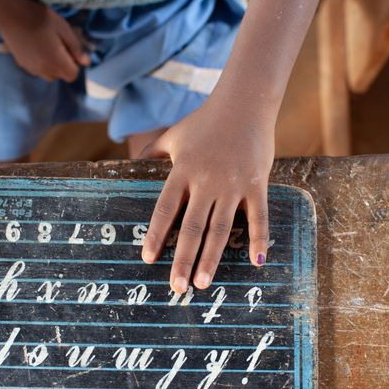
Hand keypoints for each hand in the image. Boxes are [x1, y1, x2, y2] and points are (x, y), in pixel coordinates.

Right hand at [0, 3, 89, 81]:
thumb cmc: (41, 18)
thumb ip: (76, 48)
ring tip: (47, 46)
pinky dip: (40, 63)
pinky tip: (36, 47)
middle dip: (63, 65)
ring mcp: (31, 69)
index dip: (74, 64)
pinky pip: (36, 69)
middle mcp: (44, 70)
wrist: (11, 14)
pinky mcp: (21, 64)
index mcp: (57, 63)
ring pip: (47, 74)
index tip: (69, 49)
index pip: (72, 75)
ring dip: (51, 66)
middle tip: (58, 46)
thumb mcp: (64, 29)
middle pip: (60, 76)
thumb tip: (86, 62)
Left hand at [140, 100, 274, 293]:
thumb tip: (130, 161)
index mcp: (182, 170)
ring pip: (220, 228)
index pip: (165, 208)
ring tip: (202, 283)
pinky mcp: (256, 183)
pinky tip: (256, 261)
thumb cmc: (206, 120)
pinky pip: (257, 216)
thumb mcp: (175, 135)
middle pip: (191, 227)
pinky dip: (258, 238)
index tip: (148, 258)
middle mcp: (206, 180)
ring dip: (211, 257)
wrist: (245, 101)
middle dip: (183, 259)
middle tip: (177, 287)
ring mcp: (232, 183)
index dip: (156, 234)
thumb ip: (153, 151)